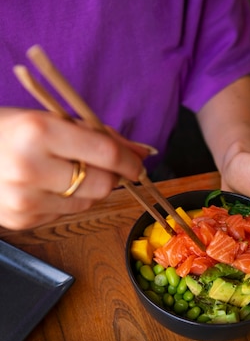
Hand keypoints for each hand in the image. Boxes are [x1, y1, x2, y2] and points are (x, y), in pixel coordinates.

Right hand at [0, 108, 145, 229]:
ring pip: (86, 203)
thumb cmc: (7, 131)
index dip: (129, 161)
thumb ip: (97, 136)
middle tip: (100, 166)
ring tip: (64, 171)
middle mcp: (30, 168)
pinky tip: (45, 186)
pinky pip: (64, 214)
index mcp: (38, 132)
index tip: (138, 164)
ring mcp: (24, 200)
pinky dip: (65, 201)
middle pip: (101, 185)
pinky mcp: (21, 221)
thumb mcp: (47, 119)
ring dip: (87, 189)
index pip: (104, 153)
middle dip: (109, 176)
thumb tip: (144, 152)